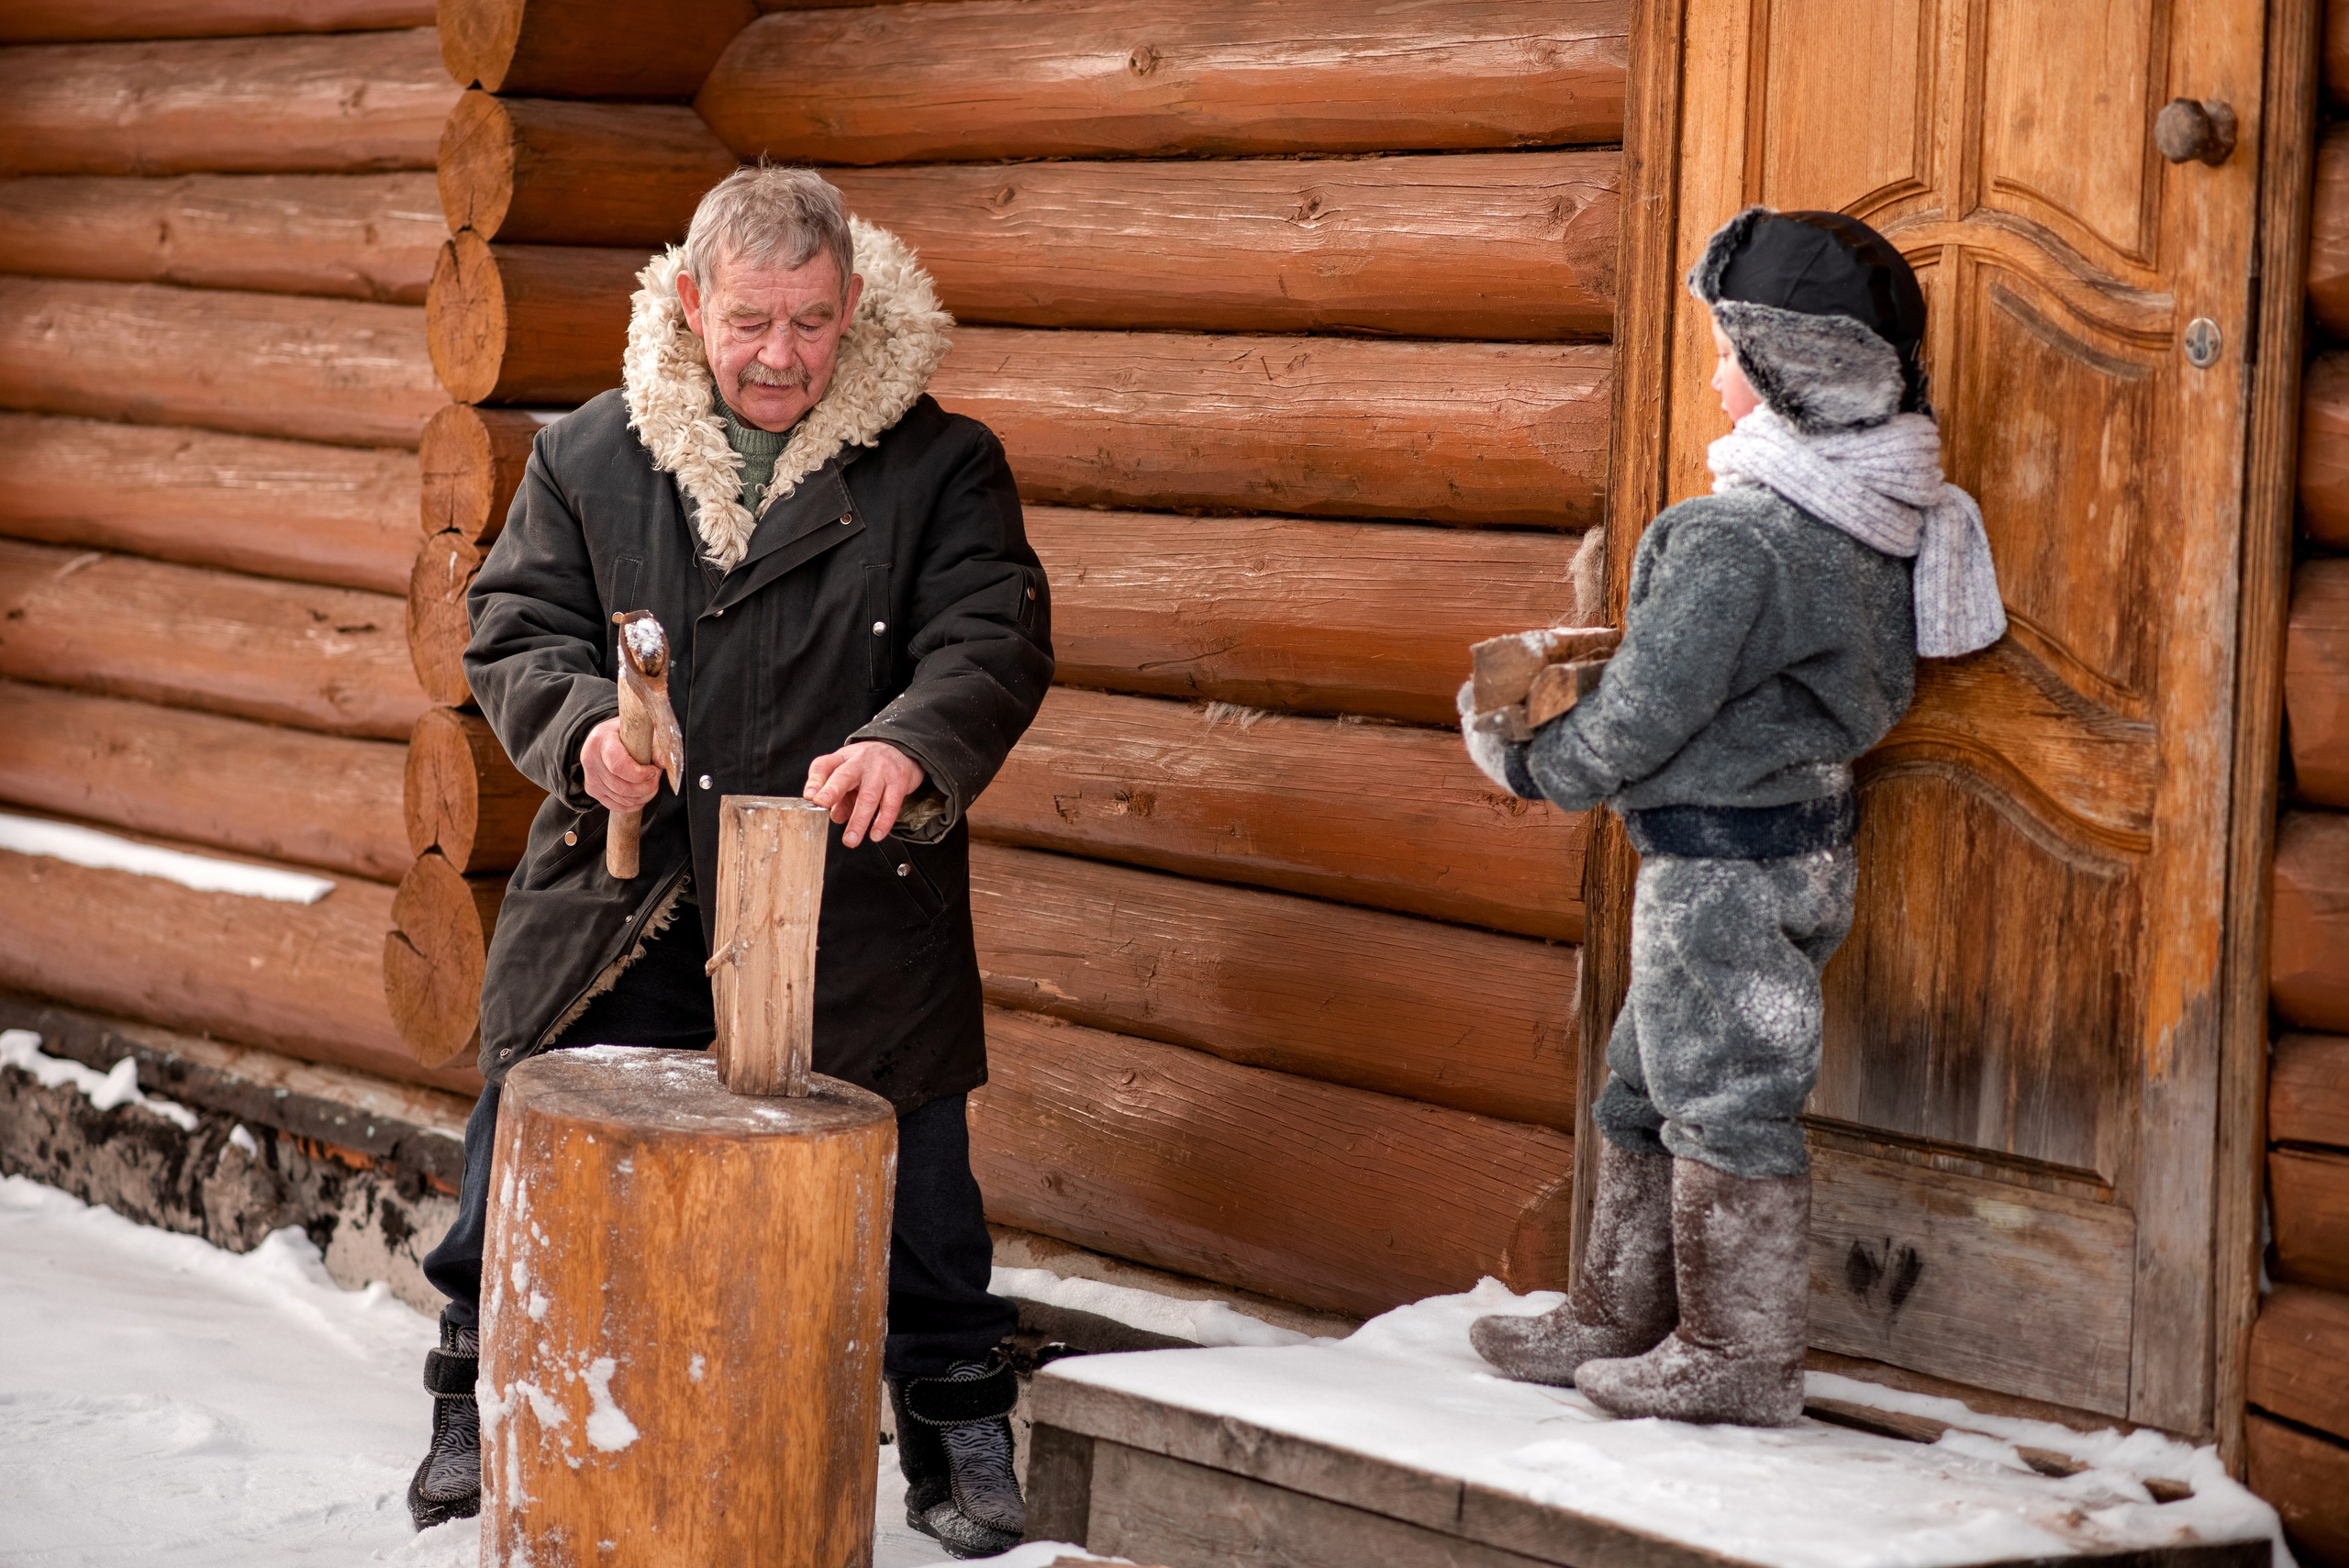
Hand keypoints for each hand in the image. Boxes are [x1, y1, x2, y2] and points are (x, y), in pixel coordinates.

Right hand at [582, 717, 661, 812]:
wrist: (608, 736)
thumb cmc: (627, 732)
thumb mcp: (643, 730)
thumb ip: (655, 745)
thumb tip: (663, 763)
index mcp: (601, 740)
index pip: (618, 766)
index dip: (640, 774)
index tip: (654, 770)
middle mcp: (590, 759)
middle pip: (622, 787)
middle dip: (646, 787)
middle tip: (656, 777)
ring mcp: (590, 777)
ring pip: (621, 798)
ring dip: (643, 795)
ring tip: (651, 782)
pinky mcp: (593, 789)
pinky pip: (616, 805)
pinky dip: (633, 804)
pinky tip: (642, 795)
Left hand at [805, 741, 924, 846]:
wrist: (901, 752)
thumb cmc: (868, 766)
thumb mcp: (848, 773)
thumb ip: (838, 795)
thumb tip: (835, 816)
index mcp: (844, 758)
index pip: (824, 765)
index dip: (815, 781)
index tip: (810, 797)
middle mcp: (862, 761)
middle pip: (845, 774)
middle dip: (833, 790)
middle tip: (822, 804)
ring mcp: (882, 770)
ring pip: (868, 796)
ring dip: (858, 820)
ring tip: (850, 839)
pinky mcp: (899, 781)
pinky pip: (891, 804)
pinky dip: (883, 822)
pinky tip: (876, 834)